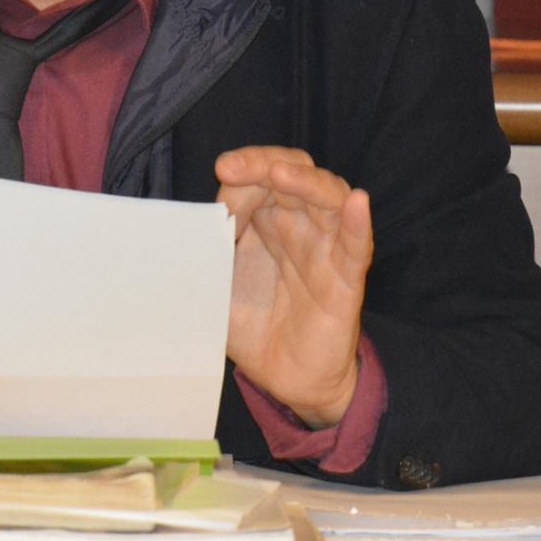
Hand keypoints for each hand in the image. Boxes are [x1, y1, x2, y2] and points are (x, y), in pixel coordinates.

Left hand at [215, 146, 372, 425]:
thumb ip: (204, 252)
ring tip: (282, 175)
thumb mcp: (217, 283)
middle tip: (234, 168)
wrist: (284, 377)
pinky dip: (357, 222)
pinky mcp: (346, 279)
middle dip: (265, 163)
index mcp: (265, 218)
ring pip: (328, 198)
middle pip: (293, 174)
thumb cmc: (252, 323)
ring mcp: (325, 248)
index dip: (243, 171)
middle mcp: (298, 224)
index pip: (258, 178)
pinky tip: (356, 203)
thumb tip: (183, 228)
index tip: (221, 172)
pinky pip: (357, 246)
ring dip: (307, 182)